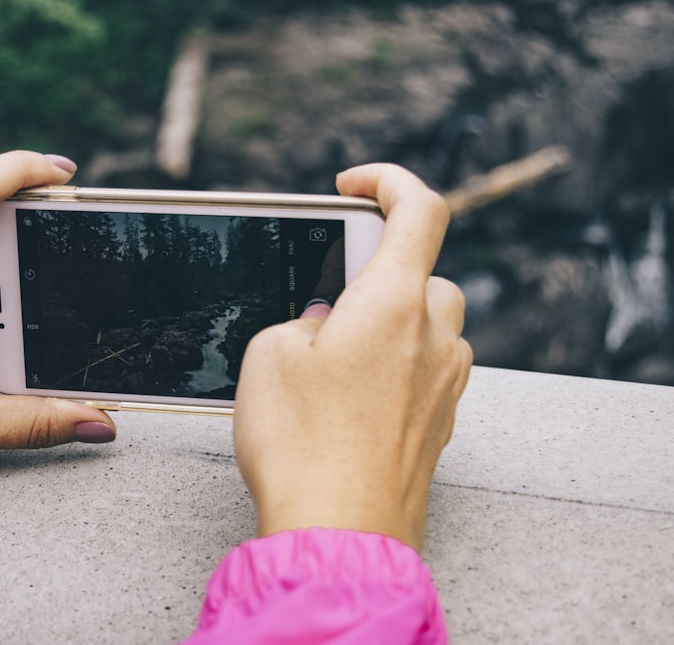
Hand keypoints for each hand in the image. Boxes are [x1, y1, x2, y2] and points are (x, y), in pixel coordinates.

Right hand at [233, 164, 471, 550]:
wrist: (337, 532)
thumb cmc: (301, 442)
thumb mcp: (270, 355)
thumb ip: (301, 320)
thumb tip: (325, 325)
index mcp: (395, 302)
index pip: (420, 209)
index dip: (389, 181)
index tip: (353, 186)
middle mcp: (434, 337)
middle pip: (425, 274)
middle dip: (379, 275)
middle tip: (329, 300)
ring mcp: (444, 384)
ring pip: (428, 327)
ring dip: (389, 326)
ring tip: (332, 359)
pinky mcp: (439, 424)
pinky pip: (424, 372)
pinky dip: (394, 368)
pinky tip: (348, 400)